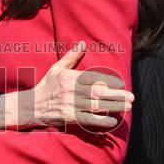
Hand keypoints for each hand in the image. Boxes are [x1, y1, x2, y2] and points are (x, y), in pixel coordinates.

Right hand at [17, 43, 132, 128]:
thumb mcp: (57, 69)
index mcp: (69, 77)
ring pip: (96, 106)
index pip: (93, 78)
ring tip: (128, 107)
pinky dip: (101, 121)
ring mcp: (70, 105)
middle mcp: (71, 91)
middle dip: (117, 95)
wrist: (31, 106)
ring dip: (114, 107)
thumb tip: (82, 42)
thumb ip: (71, 57)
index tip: (121, 83)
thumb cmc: (46, 86)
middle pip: (98, 93)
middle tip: (132, 97)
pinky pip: (88, 119)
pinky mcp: (69, 118)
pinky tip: (113, 121)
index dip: (109, 81)